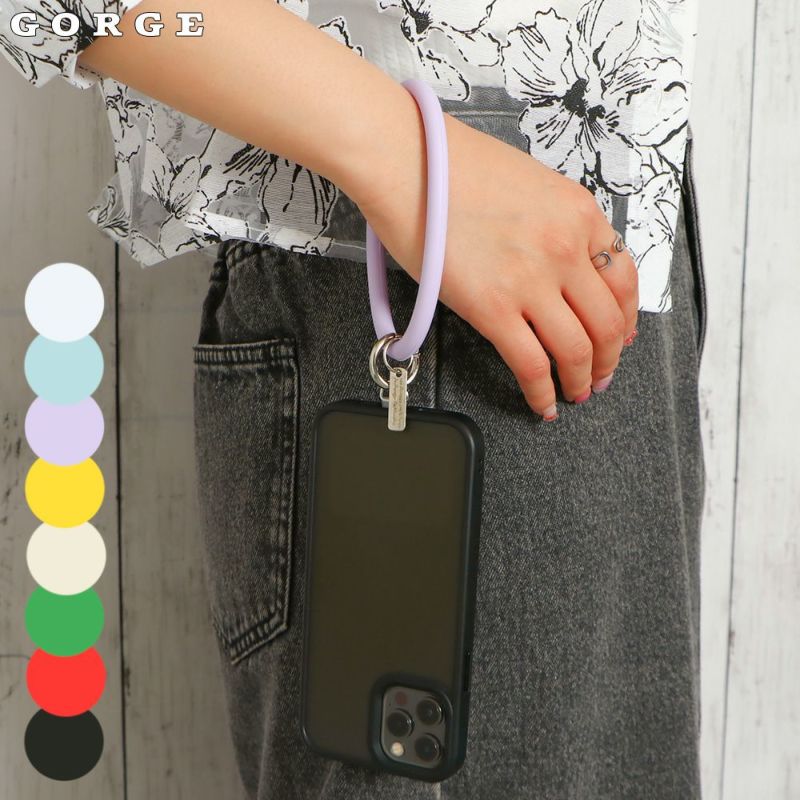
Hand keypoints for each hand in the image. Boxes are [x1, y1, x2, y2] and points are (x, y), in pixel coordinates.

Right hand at [354, 113, 638, 419]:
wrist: (407, 160)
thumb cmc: (452, 164)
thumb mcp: (529, 183)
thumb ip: (555, 222)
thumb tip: (558, 263)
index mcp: (578, 213)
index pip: (623, 279)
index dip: (626, 319)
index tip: (620, 336)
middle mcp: (566, 248)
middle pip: (608, 323)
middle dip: (609, 360)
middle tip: (600, 376)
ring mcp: (532, 280)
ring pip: (577, 350)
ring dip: (581, 381)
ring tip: (574, 394)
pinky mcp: (494, 308)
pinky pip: (532, 364)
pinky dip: (542, 392)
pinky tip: (541, 404)